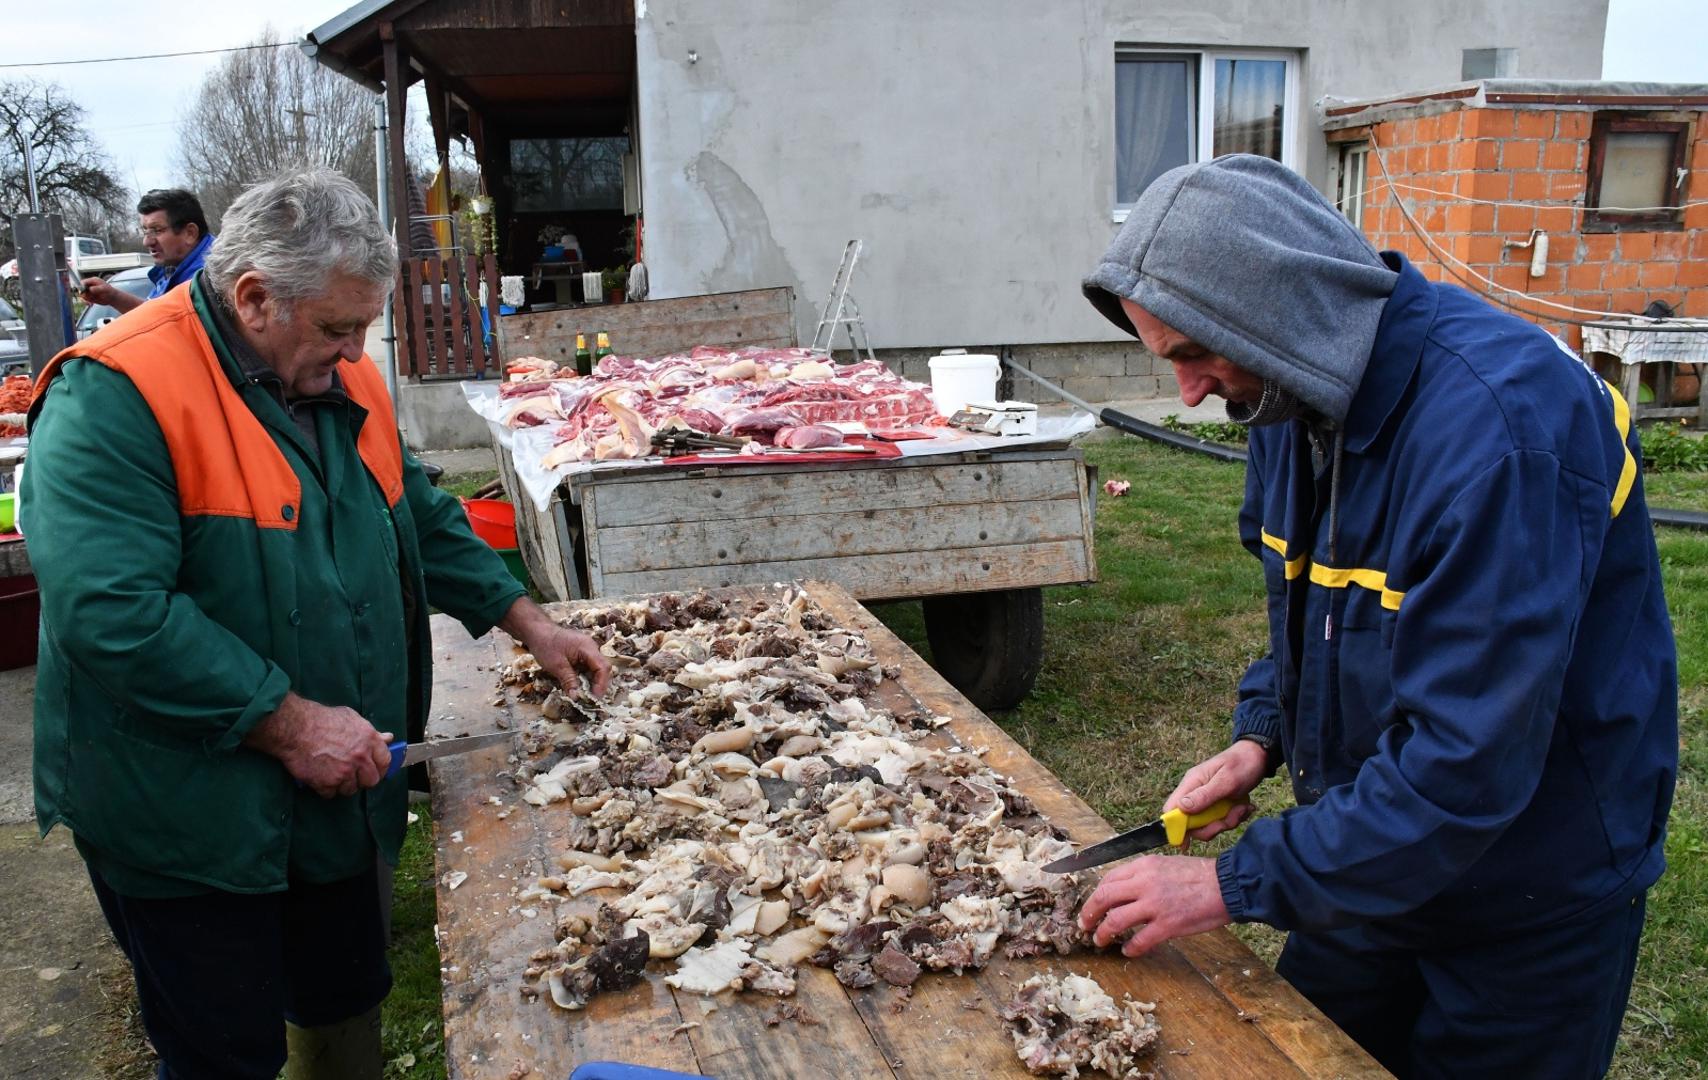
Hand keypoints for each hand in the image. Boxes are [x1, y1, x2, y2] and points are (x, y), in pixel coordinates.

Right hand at [79, 276, 142, 312]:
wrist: (113, 298)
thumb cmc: (110, 291)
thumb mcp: (104, 289)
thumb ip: (97, 288)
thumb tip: (90, 289)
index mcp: (92, 281)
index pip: (83, 282)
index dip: (81, 287)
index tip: (83, 292)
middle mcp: (89, 285)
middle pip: (80, 289)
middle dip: (83, 294)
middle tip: (88, 299)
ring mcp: (89, 291)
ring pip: (82, 295)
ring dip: (85, 300)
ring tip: (91, 303)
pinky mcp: (90, 297)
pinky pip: (85, 300)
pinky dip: (86, 302)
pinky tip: (91, 304)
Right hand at [245, 692, 393, 797]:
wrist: (295, 728)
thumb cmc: (321, 719)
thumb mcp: (351, 718)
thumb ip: (371, 732)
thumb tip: (388, 738)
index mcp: (369, 740)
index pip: (385, 762)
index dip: (380, 767)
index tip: (374, 769)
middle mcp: (360, 758)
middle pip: (371, 781)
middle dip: (363, 780)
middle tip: (352, 775)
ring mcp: (344, 772)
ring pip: (350, 790)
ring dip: (342, 785)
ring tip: (332, 773)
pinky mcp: (327, 783)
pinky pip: (331, 794)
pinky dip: (325, 788)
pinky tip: (320, 777)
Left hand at [500, 597, 611, 695]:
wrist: (537, 632)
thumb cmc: (546, 645)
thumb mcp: (556, 666)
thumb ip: (568, 681)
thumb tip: (576, 697)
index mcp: (587, 648)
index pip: (602, 667)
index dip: (601, 684)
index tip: (594, 697)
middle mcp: (591, 648)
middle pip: (603, 668)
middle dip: (599, 684)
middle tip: (591, 699)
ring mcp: (588, 650)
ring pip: (597, 669)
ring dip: (592, 682)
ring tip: (585, 695)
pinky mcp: (583, 653)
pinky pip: (589, 667)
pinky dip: (586, 677)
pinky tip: (580, 685)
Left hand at [1077, 853, 1228, 956]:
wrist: (1227, 885)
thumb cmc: (1199, 875)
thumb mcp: (1165, 865)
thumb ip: (1143, 876)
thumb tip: (1123, 892)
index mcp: (1144, 866)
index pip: (1108, 879)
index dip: (1095, 895)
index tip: (1093, 905)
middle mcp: (1145, 883)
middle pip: (1104, 897)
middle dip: (1089, 913)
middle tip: (1084, 925)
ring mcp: (1155, 905)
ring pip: (1116, 920)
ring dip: (1103, 933)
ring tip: (1100, 940)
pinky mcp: (1168, 925)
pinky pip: (1140, 940)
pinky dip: (1130, 948)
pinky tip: (1128, 951)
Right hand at [1161, 739, 1270, 842]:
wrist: (1258, 756)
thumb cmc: (1241, 764)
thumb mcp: (1226, 781)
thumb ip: (1204, 796)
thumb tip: (1180, 808)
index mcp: (1191, 784)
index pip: (1171, 810)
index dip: (1177, 827)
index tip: (1190, 840)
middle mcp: (1194, 793)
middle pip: (1191, 824)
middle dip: (1212, 827)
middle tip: (1230, 819)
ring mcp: (1206, 799)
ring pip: (1208, 824)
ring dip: (1227, 821)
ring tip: (1242, 808)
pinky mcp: (1217, 804)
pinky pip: (1220, 820)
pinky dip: (1234, 817)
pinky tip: (1244, 807)